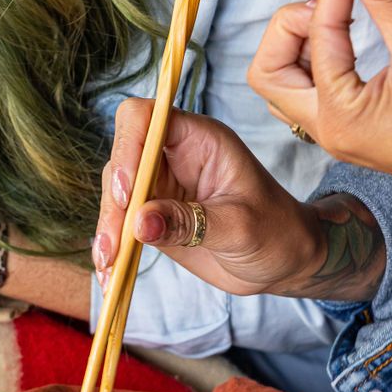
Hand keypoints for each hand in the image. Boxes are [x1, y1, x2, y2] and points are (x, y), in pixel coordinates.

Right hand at [93, 100, 325, 295]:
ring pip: (115, 193)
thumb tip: (139, 222)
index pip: (144, 118)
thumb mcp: (240, 227)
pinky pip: (120, 222)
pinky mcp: (151, 214)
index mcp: (199, 139)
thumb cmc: (276, 231)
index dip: (127, 147)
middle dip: (113, 201)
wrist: (284, 261)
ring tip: (109, 263)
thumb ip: (190, 223)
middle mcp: (173, 155)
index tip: (127, 193)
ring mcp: (160, 185)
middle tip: (114, 243)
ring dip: (108, 227)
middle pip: (122, 158)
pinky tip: (109, 273)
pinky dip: (111, 246)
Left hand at [247, 0, 391, 205]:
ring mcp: (341, 131)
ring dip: (303, 41)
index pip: (316, 34)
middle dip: (291, 25)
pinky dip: (324, 54)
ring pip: (289, 81)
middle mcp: (329, 130)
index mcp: (337, 119)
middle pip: (269, 71)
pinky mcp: (359, 126)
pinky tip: (354, 33)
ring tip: (345, 13)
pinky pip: (318, 87)